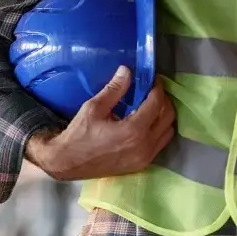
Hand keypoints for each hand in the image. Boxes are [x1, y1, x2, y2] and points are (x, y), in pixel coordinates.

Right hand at [27, 66, 175, 181]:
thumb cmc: (79, 135)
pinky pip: (160, 144)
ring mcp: (145, 157)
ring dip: (163, 115)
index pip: (156, 103)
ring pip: (168, 131)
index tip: (152, 79)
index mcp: (133, 130)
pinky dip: (159, 130)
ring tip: (150, 105)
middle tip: (151, 90)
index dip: (156, 88)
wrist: (68, 163)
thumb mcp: (93, 108)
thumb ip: (114, 89)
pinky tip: (145, 123)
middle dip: (163, 100)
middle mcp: (144, 145)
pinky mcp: (142, 164)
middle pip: (168, 117)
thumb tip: (126, 71)